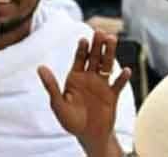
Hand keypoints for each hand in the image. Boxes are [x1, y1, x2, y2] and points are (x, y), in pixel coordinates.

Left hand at [38, 31, 130, 156]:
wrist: (87, 135)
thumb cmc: (70, 120)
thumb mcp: (58, 103)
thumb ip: (51, 86)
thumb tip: (40, 67)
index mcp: (75, 77)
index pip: (79, 59)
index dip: (82, 49)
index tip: (84, 39)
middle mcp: (89, 78)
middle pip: (95, 58)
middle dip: (97, 45)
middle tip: (101, 32)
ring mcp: (101, 86)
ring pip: (107, 66)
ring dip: (110, 54)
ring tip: (112, 39)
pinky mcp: (112, 96)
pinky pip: (118, 85)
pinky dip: (122, 78)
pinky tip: (126, 70)